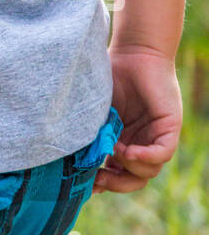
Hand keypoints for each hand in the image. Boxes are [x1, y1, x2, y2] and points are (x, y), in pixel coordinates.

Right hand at [94, 46, 181, 192]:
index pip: (118, 174)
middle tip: (98, 180)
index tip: (86, 183)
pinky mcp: (169, 127)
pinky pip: (162, 154)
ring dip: (128, 168)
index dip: (104, 182)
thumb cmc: (109, 74)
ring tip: (113, 151)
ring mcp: (156, 136)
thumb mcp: (94, 110)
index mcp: (123, 141)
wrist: (133, 50)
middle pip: (135, 179)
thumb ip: (87, 132)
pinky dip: (144, 158)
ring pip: (149, 171)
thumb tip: (66, 160)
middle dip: (116, 184)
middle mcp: (141, 142)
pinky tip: (127, 151)